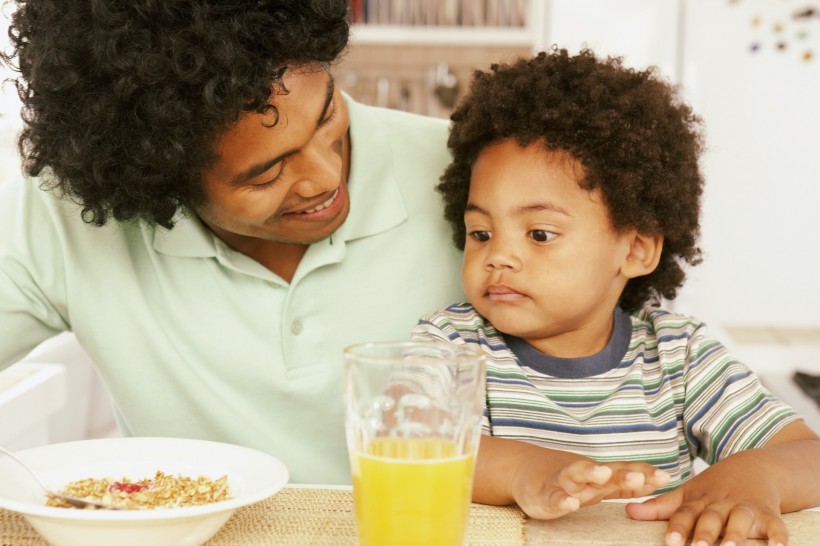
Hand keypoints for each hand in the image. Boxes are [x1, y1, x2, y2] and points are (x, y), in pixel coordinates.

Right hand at [513, 459, 670, 519]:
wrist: (523, 471)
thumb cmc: (567, 480)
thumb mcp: (597, 483)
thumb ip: (624, 484)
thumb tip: (658, 481)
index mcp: (597, 475)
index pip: (623, 471)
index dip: (642, 474)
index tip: (665, 477)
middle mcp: (582, 475)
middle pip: (604, 472)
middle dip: (622, 474)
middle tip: (637, 478)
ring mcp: (562, 483)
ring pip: (576, 476)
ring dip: (590, 473)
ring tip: (603, 474)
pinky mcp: (543, 496)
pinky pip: (553, 498)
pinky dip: (561, 500)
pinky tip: (570, 503)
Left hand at [625, 460, 784, 545]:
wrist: (755, 467)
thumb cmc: (714, 488)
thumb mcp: (687, 494)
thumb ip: (659, 506)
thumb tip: (627, 511)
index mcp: (699, 501)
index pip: (685, 514)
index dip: (678, 528)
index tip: (671, 541)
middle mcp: (721, 504)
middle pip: (711, 519)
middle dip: (704, 534)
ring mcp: (745, 508)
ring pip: (739, 521)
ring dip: (735, 535)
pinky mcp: (769, 514)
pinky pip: (775, 527)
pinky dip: (777, 537)